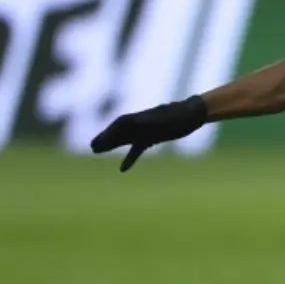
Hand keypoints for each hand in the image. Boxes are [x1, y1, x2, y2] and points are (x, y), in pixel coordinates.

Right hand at [90, 96, 207, 171]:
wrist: (192, 113)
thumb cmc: (180, 114)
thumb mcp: (166, 117)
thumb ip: (151, 119)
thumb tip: (137, 120)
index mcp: (141, 117)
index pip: (121, 124)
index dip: (110, 132)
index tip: (99, 141)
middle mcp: (139, 124)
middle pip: (119, 132)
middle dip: (106, 138)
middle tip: (92, 147)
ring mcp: (144, 131)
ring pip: (124, 139)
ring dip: (112, 146)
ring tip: (96, 151)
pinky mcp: (151, 138)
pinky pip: (137, 148)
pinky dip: (130, 158)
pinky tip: (122, 169)